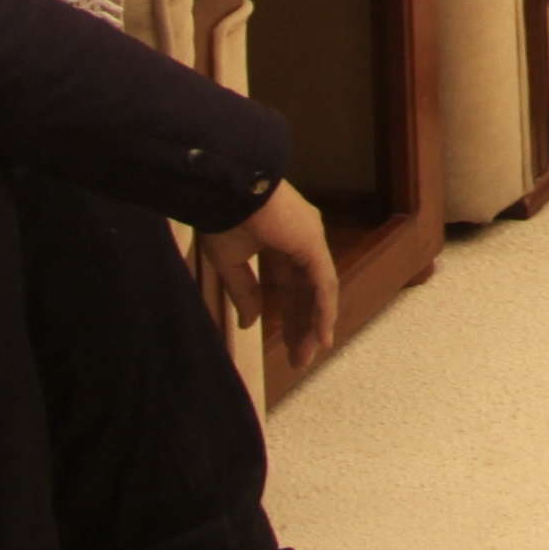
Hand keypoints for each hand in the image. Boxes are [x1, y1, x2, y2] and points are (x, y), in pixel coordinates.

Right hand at [199, 181, 340, 379]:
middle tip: (301, 358)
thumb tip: (250, 325)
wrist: (227, 191)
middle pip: (307, 291)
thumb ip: (244, 293)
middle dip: (304, 325)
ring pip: (319, 290)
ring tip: (310, 354)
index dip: (290, 314)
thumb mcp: (231, 263)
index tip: (287, 343)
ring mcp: (311, 240)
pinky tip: (322, 333)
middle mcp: (302, 241)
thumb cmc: (224, 218)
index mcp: (280, 242)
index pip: (290, 285)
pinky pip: (323, 282)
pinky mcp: (313, 243)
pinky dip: (324, 308)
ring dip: (316, 323)